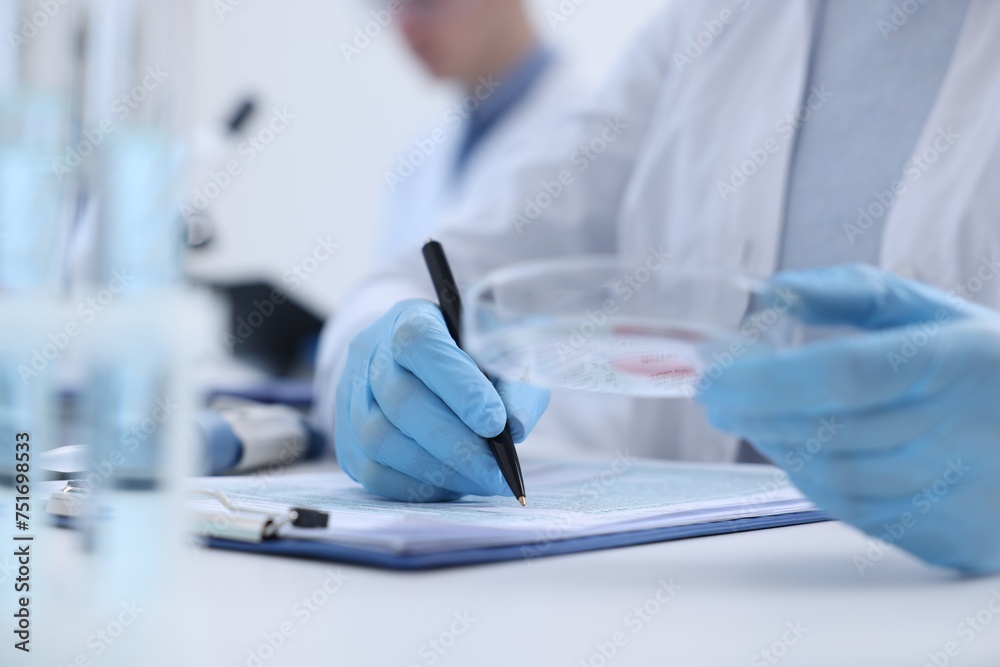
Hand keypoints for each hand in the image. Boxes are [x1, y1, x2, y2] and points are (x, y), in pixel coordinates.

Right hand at [335, 299, 549, 501]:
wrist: (419, 362)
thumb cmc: (468, 355)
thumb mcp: (501, 353)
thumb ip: (515, 383)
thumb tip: (516, 426)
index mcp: (410, 319)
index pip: (423, 346)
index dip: (459, 387)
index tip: (496, 424)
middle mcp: (371, 353)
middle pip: (401, 401)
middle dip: (455, 445)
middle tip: (495, 472)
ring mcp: (350, 396)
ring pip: (380, 439)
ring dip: (436, 470)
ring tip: (478, 481)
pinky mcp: (345, 438)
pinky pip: (371, 471)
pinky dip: (414, 486)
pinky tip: (449, 485)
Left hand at [698, 264, 999, 573]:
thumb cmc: (989, 364)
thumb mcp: (932, 311)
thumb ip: (849, 294)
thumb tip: (772, 291)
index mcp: (955, 362)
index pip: (842, 376)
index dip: (766, 380)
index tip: (714, 375)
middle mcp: (960, 433)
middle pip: (826, 432)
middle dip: (752, 412)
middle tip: (715, 395)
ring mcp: (958, 492)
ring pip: (834, 478)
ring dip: (776, 446)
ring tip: (749, 417)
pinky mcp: (953, 536)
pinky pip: (857, 513)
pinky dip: (812, 481)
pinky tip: (795, 452)